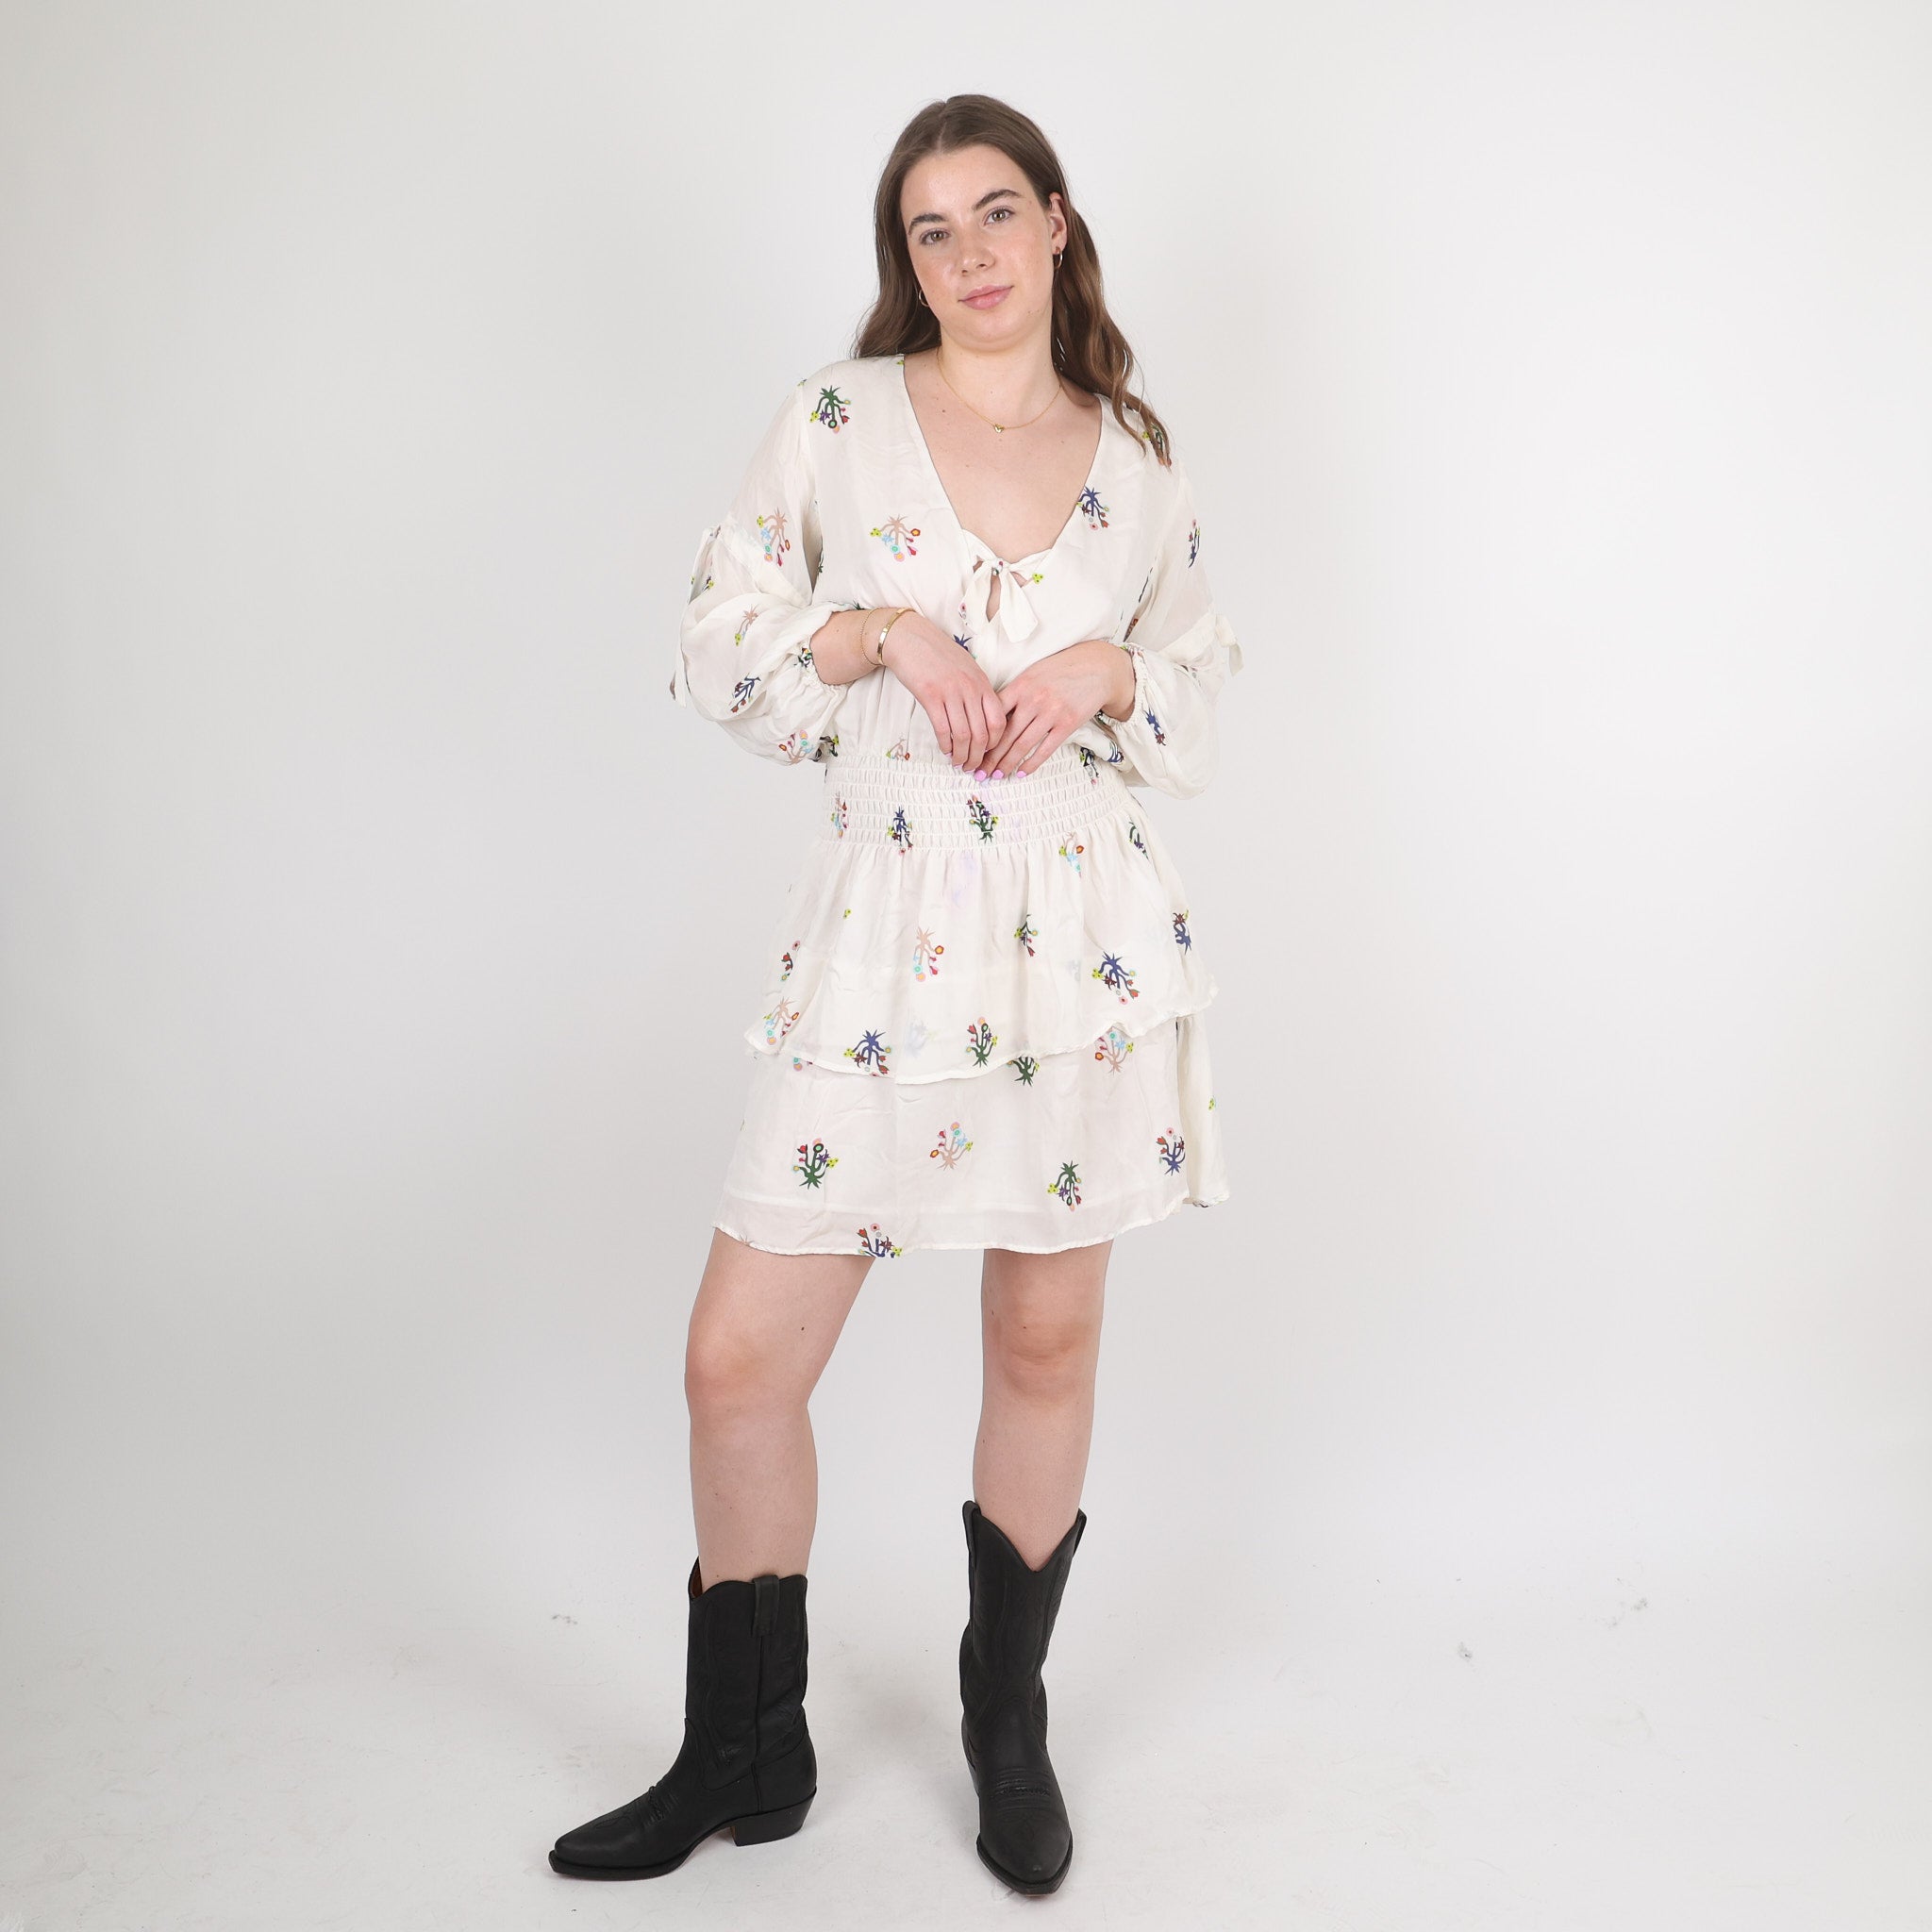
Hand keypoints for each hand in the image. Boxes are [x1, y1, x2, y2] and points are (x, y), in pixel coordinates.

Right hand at [879, 611, 1008, 772]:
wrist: (910, 638)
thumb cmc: (938, 655)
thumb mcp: (967, 669)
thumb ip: (977, 691)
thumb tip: (982, 720)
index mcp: (982, 682)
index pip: (998, 721)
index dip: (995, 744)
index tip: (986, 753)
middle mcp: (970, 688)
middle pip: (982, 733)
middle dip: (978, 757)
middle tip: (972, 767)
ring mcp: (951, 691)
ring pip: (963, 735)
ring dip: (961, 755)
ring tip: (958, 763)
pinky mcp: (930, 695)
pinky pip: (942, 729)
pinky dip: (945, 745)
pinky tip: (944, 750)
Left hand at [978, 640, 1131, 778]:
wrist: (1096, 667)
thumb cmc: (1061, 670)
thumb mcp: (1032, 674)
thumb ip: (1014, 693)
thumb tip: (992, 717)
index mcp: (1020, 685)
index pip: (993, 714)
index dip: (981, 735)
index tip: (972, 748)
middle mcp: (1033, 699)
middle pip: (1004, 734)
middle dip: (989, 757)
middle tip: (978, 772)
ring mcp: (1051, 712)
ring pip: (1022, 745)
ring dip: (1006, 763)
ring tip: (996, 775)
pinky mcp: (1067, 723)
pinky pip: (1045, 749)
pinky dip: (1031, 763)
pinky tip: (1021, 772)